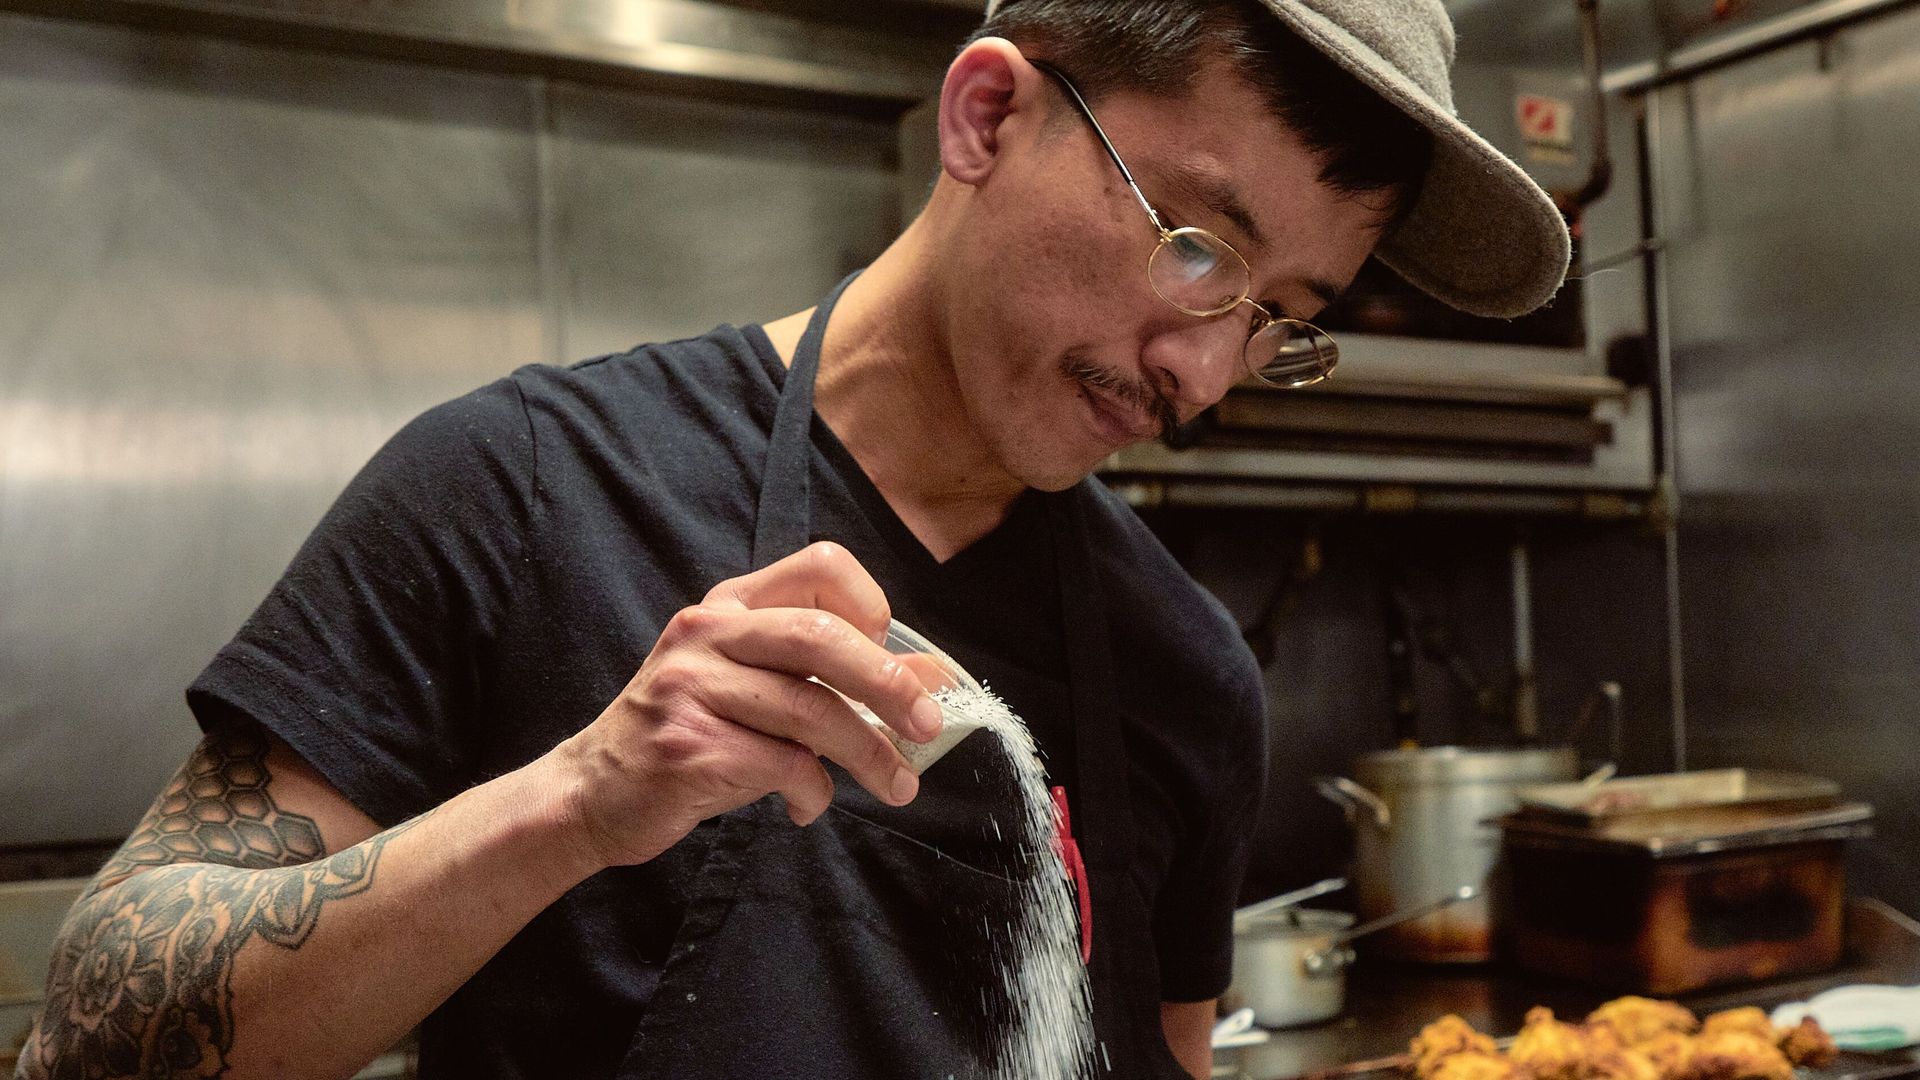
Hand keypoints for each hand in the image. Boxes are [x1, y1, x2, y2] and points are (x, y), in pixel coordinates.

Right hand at [546, 542, 944, 868]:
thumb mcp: (758, 689)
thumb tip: (930, 678)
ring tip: (896, 786)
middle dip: (890, 686)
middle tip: (927, 728)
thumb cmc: (692, 734)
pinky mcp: (689, 746)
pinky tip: (808, 805)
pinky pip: (783, 765)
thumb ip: (833, 675)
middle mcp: (708, 632)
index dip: (870, 605)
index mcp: (731, 605)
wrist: (592, 793)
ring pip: (811, 710)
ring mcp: (692, 686)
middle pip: (822, 637)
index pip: (820, 566)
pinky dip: (814, 792)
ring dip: (869, 755)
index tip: (891, 656)